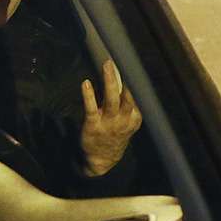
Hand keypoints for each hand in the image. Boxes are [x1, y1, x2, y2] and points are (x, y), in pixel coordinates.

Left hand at [79, 59, 141, 176]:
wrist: (103, 159)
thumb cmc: (115, 134)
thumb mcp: (127, 121)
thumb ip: (127, 103)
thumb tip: (120, 77)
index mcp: (134, 117)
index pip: (134, 94)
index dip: (131, 79)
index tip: (129, 62)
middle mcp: (123, 119)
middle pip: (126, 95)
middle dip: (123, 77)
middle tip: (117, 60)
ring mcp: (108, 123)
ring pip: (112, 99)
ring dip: (109, 81)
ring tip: (107, 66)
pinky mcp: (93, 125)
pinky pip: (91, 108)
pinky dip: (89, 95)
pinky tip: (86, 83)